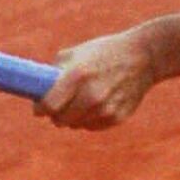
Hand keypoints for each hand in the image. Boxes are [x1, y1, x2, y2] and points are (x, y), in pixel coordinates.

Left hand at [37, 27, 159, 128]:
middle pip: (59, 120)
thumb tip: (35, 90)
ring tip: (83, 99)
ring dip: (74, 117)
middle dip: (55, 114)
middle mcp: (91, 95)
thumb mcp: (76, 54)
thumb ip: (54, 73)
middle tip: (59, 105)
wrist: (144, 57)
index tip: (39, 107)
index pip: (48, 106)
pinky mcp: (117, 118)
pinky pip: (92, 126)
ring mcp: (105, 109)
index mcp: (77, 75)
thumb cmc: (103, 53)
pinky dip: (90, 119)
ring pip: (75, 125)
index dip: (40, 109)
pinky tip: (99, 103)